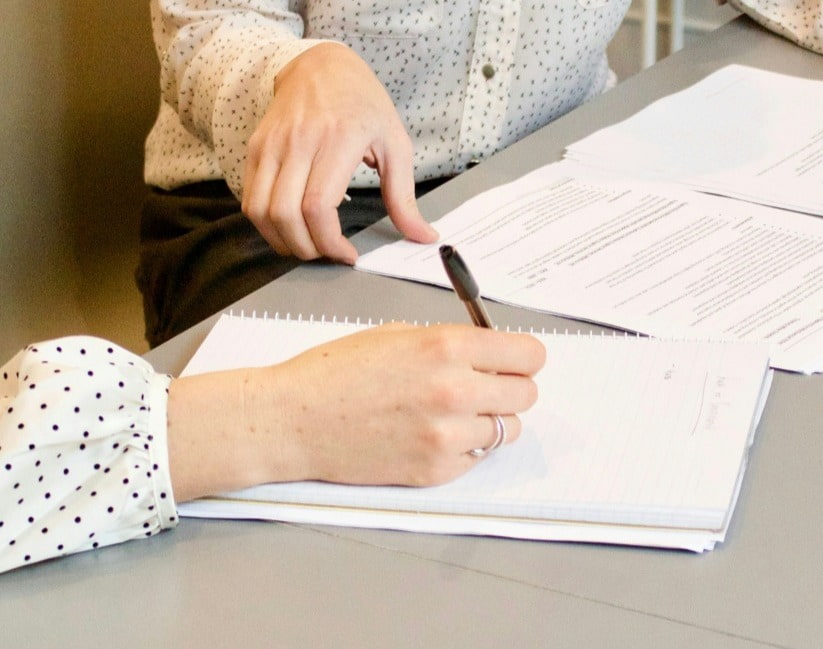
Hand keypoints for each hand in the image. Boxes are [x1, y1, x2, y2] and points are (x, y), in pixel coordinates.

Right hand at [165, 323, 545, 499]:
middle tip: (484, 387)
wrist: (293, 420)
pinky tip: (429, 435)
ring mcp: (447, 436)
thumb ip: (449, 343)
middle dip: (509, 388)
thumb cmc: (335, 373)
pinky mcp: (435, 470)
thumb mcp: (397, 334)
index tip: (514, 361)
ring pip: (507, 430)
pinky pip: (476, 458)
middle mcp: (455, 390)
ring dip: (488, 420)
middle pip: (526, 394)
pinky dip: (463, 448)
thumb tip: (490, 352)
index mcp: (446, 347)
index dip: (522, 357)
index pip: (529, 355)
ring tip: (452, 414)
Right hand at [242, 43, 437, 263]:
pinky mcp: (256, 148)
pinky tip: (289, 227)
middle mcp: (299, 141)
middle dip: (306, 249)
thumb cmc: (362, 104)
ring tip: (307, 245)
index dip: (329, 242)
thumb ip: (404, 196)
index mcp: (338, 139)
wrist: (321, 66)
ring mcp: (272, 144)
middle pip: (285, 215)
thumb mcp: (395, 143)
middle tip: (327, 254)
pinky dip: (266, 223)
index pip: (318, 206)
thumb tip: (423, 236)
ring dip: (281, 240)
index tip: (347, 254)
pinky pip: (250, 198)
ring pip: (260, 211)